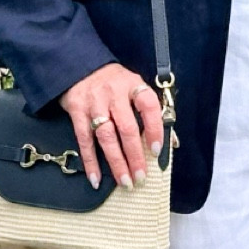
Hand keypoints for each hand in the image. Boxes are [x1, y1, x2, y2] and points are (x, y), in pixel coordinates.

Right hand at [59, 62, 164, 189]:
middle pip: (126, 128)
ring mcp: (94, 103)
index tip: (157, 151)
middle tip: (141, 177)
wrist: (79, 66)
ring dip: (116, 162)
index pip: (148, 106)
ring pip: (106, 137)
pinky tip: (96, 178)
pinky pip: (84, 140)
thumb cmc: (114, 83)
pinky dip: (90, 161)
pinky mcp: (77, 112)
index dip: (155, 129)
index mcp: (133, 85)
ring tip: (125, 181)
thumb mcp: (134, 87)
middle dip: (135, 155)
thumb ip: (150, 112)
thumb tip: (171, 142)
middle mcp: (114, 94)